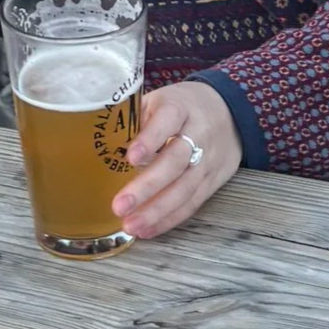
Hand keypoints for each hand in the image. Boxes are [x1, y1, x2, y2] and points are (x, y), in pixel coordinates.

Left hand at [113, 80, 240, 239]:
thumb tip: (98, 142)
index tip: (129, 157)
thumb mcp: (159, 100)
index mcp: (180, 107)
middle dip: (148, 186)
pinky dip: (170, 218)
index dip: (150, 139)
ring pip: (186, 188)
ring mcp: (209, 160)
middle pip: (175, 162)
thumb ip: (135, 119)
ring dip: (157, 211)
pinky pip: (193, 203)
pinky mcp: (214, 182)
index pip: (167, 121)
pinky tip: (148, 228)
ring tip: (131, 225)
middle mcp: (198, 134)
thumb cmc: (180, 106)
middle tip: (120, 205)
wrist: (230, 112)